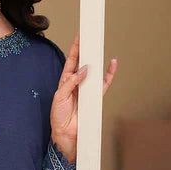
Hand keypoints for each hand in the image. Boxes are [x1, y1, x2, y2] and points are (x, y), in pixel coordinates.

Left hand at [50, 31, 117, 161]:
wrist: (65, 134)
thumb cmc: (58, 116)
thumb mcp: (59, 97)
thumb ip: (71, 82)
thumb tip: (84, 70)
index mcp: (65, 80)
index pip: (71, 60)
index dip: (75, 48)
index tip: (80, 35)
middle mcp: (77, 82)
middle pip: (84, 62)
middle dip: (87, 49)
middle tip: (91, 35)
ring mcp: (86, 89)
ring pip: (94, 70)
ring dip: (97, 59)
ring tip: (100, 46)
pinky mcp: (95, 97)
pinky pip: (104, 84)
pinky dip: (109, 75)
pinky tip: (112, 64)